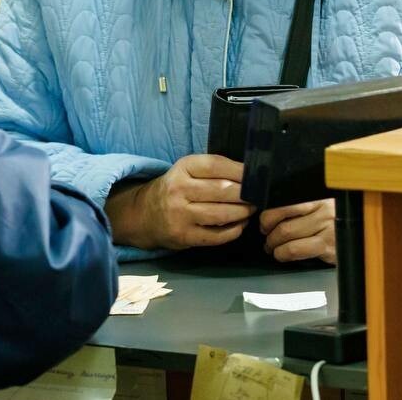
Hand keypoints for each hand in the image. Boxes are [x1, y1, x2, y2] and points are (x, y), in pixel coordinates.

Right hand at [105, 154, 254, 249]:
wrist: (144, 214)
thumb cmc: (175, 189)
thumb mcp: (187, 171)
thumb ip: (213, 170)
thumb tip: (249, 174)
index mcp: (182, 168)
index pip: (216, 165)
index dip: (239, 170)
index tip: (255, 175)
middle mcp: (179, 190)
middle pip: (222, 190)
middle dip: (245, 194)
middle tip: (257, 195)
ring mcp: (180, 214)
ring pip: (222, 214)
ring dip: (243, 212)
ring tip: (250, 209)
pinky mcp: (184, 236)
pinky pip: (217, 235)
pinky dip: (234, 230)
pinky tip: (240, 224)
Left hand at [259, 199, 335, 263]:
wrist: (367, 244)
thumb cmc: (339, 225)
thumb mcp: (325, 210)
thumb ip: (305, 208)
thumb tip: (275, 213)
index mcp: (318, 198)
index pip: (285, 202)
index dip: (268, 215)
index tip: (265, 223)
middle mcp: (322, 209)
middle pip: (282, 217)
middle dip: (268, 232)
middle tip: (267, 238)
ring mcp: (326, 227)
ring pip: (286, 232)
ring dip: (273, 244)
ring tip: (273, 249)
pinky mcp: (328, 246)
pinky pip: (297, 249)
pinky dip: (283, 253)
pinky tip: (283, 255)